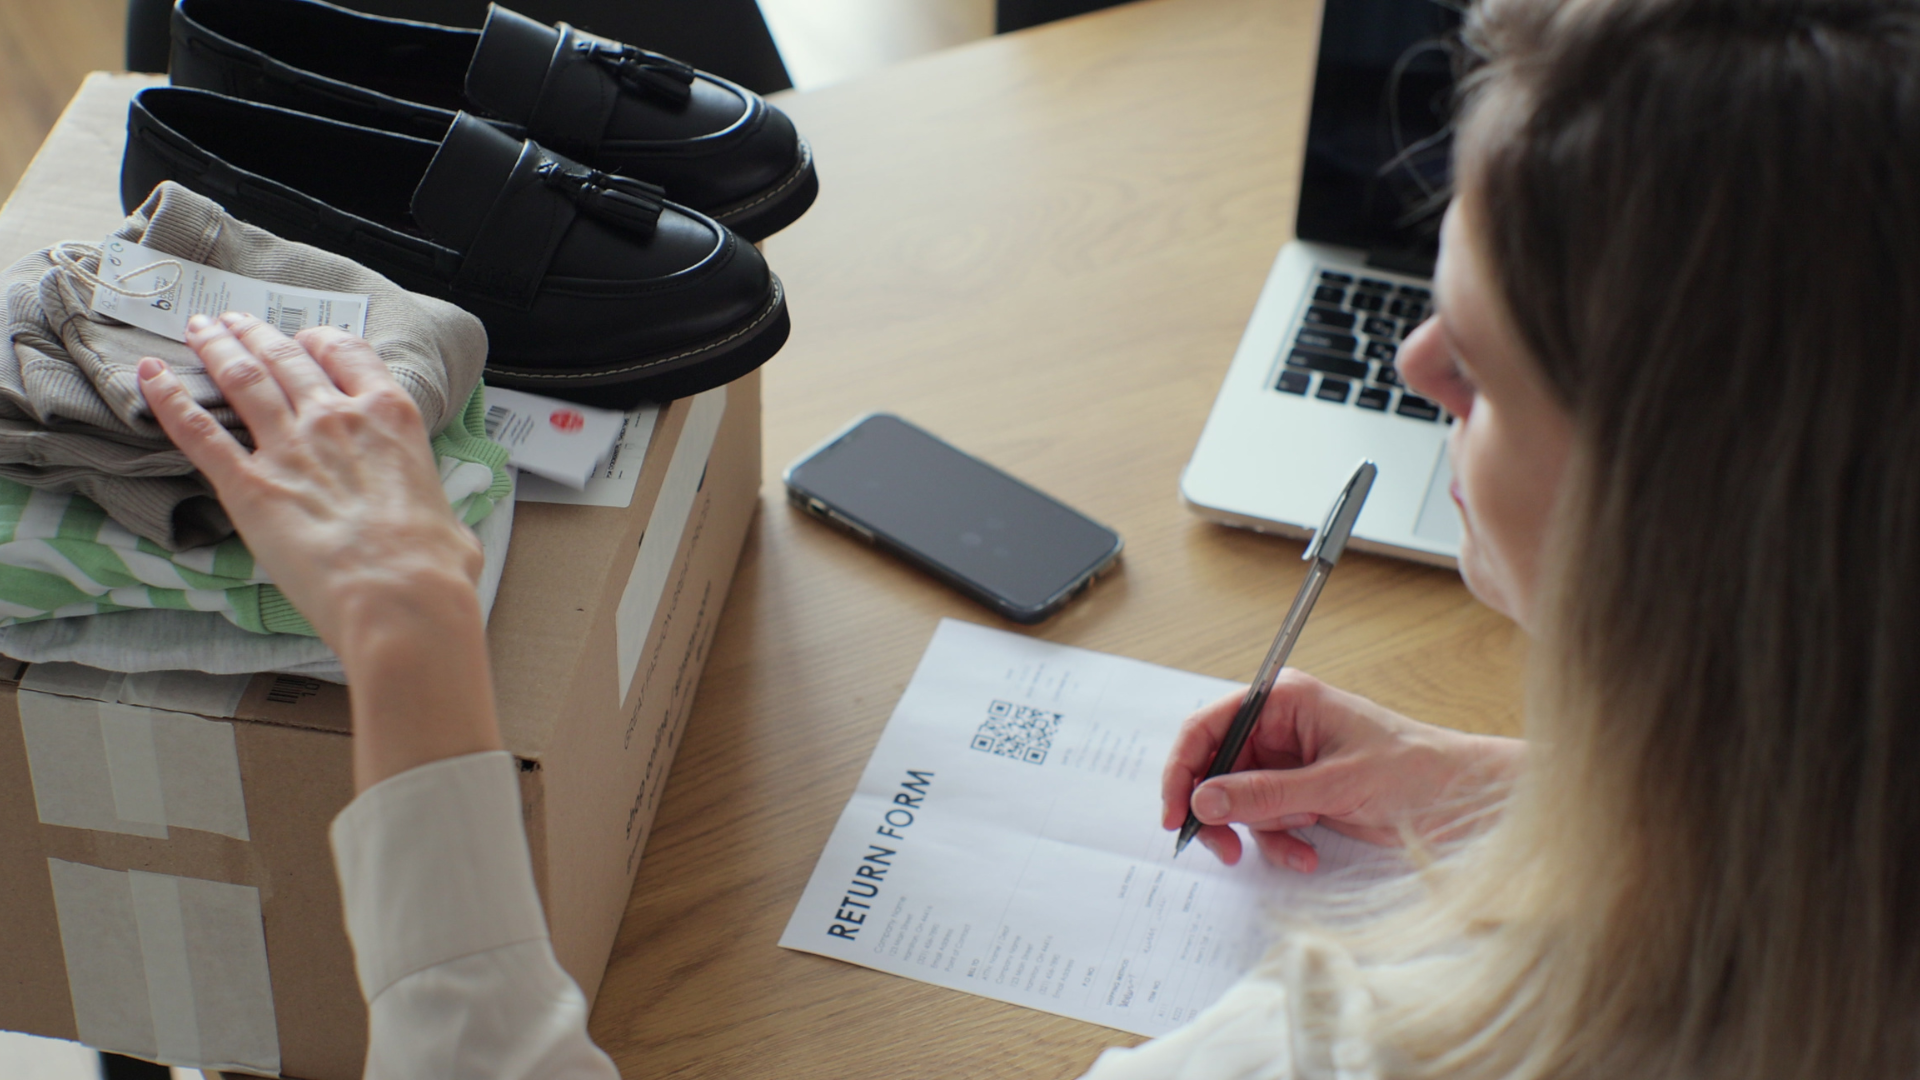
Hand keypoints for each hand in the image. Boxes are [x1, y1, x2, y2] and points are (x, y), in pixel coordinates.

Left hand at [139, 312, 499, 788]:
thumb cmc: (433, 568)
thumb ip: (437, 513)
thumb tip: (446, 535)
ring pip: (242, 380)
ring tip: (200, 330)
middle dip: (257, 335)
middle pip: (287, 359)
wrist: (400, 598)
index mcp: (391, 419)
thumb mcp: (452, 524)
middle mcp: (337, 419)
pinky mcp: (249, 486)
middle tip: (235, 323)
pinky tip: (149, 377)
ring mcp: (289, 448)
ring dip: (216, 349)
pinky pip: (200, 432)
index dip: (322, 341)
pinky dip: (170, 401)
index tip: (307, 338)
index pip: (349, 354)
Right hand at [1160, 670, 1521, 869]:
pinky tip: (1308, 853)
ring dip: (1258, 832)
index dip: (1183, 768)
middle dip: (1219, 810)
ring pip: (1238, 800)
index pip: (1209, 726)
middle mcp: (1279, 727)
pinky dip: (1280, 841)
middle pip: (1215, 767)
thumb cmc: (1415, 771)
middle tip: (1221, 847)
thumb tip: (1203, 801)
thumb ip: (1265, 793)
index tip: (1175, 812)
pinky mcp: (1302, 793)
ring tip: (1294, 849)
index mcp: (1284, 701)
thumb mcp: (1336, 784)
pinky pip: (1266, 820)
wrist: (1464, 802)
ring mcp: (1289, 762)